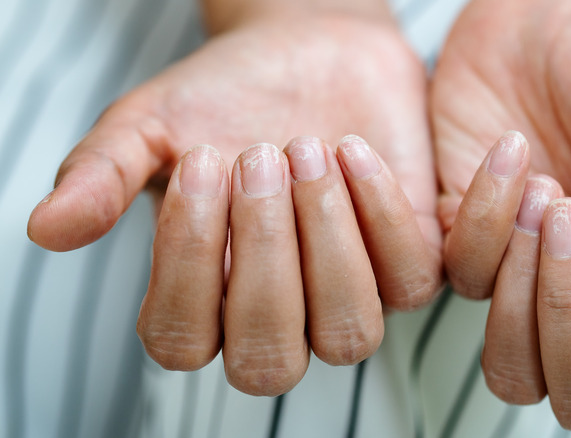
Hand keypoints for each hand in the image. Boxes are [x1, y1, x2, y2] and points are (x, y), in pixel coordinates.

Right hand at [28, 10, 440, 394]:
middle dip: (264, 256)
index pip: (183, 342)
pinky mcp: (408, 263)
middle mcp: (280, 317)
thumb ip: (102, 176)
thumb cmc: (227, 98)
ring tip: (307, 149)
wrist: (309, 52)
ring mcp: (349, 297)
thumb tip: (45, 229)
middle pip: (269, 359)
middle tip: (257, 155)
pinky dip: (381, 213)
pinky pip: (410, 281)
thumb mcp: (152, 126)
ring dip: (326, 242)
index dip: (188, 263)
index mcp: (206, 301)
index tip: (202, 162)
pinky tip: (351, 149)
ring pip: (349, 334)